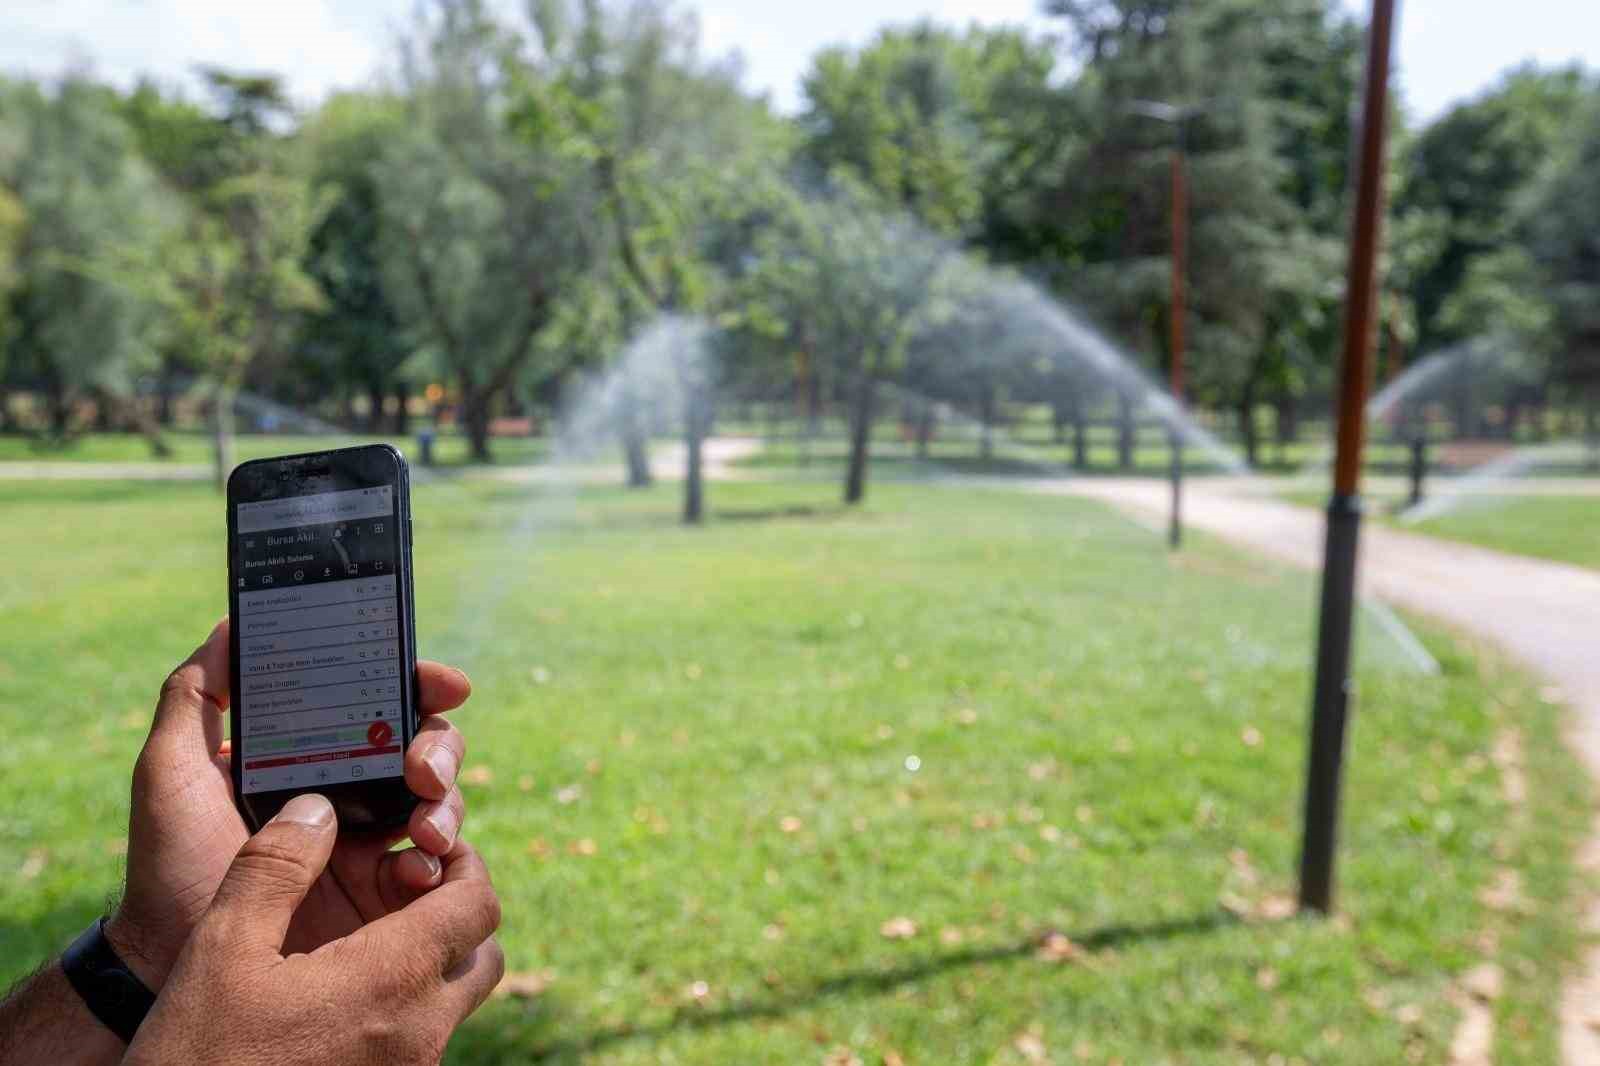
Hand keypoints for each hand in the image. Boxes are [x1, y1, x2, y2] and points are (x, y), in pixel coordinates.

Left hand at [106, 620, 475, 987]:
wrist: (170, 969)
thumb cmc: (168, 867)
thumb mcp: (170, 774)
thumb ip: (193, 697)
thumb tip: (231, 626)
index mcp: (313, 756)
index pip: (379, 704)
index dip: (418, 684)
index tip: (440, 680)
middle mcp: (351, 793)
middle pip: (426, 747)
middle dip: (441, 746)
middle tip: (422, 767)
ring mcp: (373, 846)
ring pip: (442, 803)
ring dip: (448, 803)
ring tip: (425, 828)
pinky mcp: (388, 902)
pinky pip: (439, 873)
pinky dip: (440, 865)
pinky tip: (418, 870)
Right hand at [123, 795, 502, 1065]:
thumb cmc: (195, 1059)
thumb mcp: (220, 950)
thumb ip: (276, 867)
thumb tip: (317, 808)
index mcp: (392, 980)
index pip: (478, 904)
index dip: (462, 864)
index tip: (421, 844)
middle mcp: (419, 1032)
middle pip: (482, 954)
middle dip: (455, 913)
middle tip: (398, 890)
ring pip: (453, 1003)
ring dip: (429, 962)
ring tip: (362, 941)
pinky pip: (420, 1041)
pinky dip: (401, 1007)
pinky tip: (338, 996)